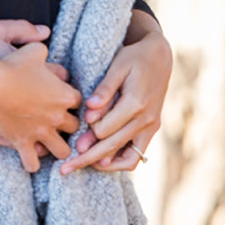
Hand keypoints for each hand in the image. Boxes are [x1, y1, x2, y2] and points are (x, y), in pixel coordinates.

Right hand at [0, 21, 70, 152]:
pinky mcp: (22, 142)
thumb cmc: (11, 63)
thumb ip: (40, 40)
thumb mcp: (32, 48)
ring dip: (58, 146)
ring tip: (52, 142)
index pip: (81, 101)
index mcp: (63, 94)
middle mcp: (57, 116)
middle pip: (76, 127)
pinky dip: (32, 162)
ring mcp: (41, 132)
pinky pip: (33, 163)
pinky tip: (30, 155)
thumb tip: (45, 32)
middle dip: (69, 124)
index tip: (64, 96)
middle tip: (59, 119)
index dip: (72, 98)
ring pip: (62, 150)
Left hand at [60, 28, 171, 175]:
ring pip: (127, 157)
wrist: (160, 57)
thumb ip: (105, 89)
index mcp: (136, 103)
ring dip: (103, 164)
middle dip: (86, 159)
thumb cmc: (134, 58)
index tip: (73, 136)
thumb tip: (89, 110)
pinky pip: (137, 155)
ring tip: (80, 166)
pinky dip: (119, 161)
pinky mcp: (151, 130)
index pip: (106, 129)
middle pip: (112, 146)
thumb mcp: (118, 66)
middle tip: (64, 168)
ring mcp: (151, 127)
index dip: (88, 133)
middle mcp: (146, 119)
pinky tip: (101, 162)